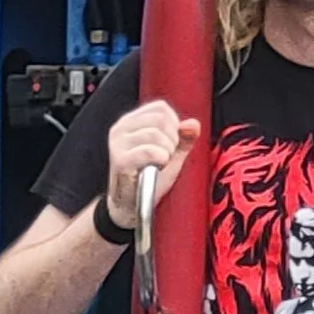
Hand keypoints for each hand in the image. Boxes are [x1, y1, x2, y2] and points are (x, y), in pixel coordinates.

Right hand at [106, 100, 200, 228]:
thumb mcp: (171, 156)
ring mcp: (118, 143)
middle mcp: (121, 128)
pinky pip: (149, 150)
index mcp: (131, 122)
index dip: (174, 124)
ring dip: (167, 151)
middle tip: (167, 157)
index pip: (160, 108)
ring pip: (155, 133)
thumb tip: (194, 124)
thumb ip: (183, 139)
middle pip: (160, 119)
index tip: (172, 143)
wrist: (130, 206)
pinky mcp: (119, 159)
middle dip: (173, 139)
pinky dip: (161, 159)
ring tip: (161, 163)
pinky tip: (158, 166)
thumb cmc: (149, 179)